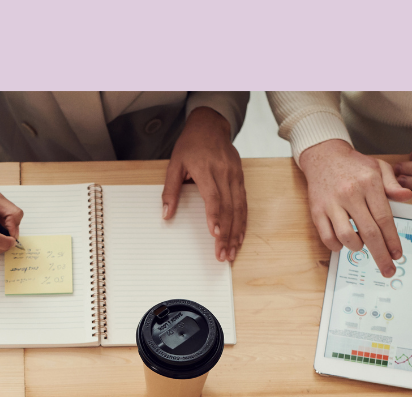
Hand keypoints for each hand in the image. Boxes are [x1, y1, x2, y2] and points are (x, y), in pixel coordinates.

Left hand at [162, 107, 246, 262]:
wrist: (210, 126)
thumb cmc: (191, 145)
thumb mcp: (174, 164)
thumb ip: (171, 190)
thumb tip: (166, 214)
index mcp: (205, 169)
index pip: (213, 197)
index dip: (215, 217)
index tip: (215, 234)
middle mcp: (224, 173)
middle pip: (229, 208)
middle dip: (227, 234)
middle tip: (223, 254)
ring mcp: (235, 176)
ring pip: (240, 209)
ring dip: (237, 233)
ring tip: (233, 251)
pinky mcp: (241, 179)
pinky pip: (244, 205)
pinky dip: (243, 223)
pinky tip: (240, 237)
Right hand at [298, 140, 411, 277]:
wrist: (323, 154)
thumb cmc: (353, 165)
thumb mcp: (378, 167)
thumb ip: (392, 184)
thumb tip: (407, 196)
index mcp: (369, 183)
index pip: (384, 219)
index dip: (392, 241)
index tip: (397, 255)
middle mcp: (350, 193)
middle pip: (369, 233)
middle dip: (381, 255)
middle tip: (388, 270)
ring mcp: (332, 203)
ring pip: (347, 237)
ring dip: (357, 248)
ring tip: (361, 245)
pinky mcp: (317, 210)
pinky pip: (328, 238)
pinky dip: (337, 246)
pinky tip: (343, 242)